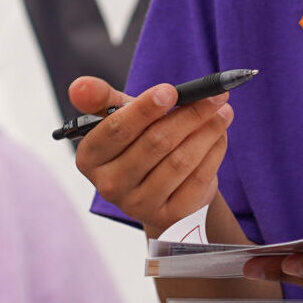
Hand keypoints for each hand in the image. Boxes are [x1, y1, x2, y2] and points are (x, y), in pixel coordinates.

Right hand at [69, 75, 232, 238]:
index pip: (118, 129)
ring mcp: (139, 205)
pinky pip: (197, 179)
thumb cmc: (136, 141)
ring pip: (180, 161)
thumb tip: (79, 86)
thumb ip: (100, 98)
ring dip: (207, 131)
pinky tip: (220, 136)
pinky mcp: (169, 216)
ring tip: (223, 112)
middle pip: (155, 143)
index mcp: (90, 158)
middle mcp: (109, 186)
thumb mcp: (118, 117)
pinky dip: (213, 153)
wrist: (159, 185)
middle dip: (189, 115)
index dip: (146, 108)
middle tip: (214, 96)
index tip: (171, 90)